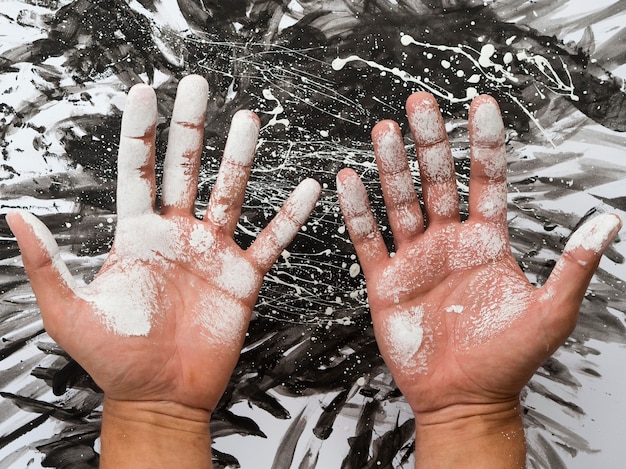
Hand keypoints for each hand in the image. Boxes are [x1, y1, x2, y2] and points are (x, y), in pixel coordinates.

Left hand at [8, 75, 319, 466]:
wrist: (160, 395)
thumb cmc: (114, 359)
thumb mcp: (69, 311)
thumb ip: (47, 263)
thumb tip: (16, 215)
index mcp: (138, 235)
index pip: (138, 170)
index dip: (141, 131)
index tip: (146, 91)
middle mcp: (178, 235)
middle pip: (186, 168)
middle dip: (192, 126)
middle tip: (199, 85)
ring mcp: (213, 252)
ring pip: (230, 193)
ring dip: (240, 157)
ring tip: (250, 119)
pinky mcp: (243, 276)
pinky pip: (271, 240)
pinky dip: (290, 216)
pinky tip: (307, 190)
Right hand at [337, 92, 620, 466]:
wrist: (462, 397)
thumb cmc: (506, 361)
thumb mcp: (550, 313)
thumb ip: (574, 266)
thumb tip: (608, 220)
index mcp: (487, 243)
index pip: (486, 180)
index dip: (484, 143)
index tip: (480, 105)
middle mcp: (449, 243)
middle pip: (437, 181)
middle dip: (428, 142)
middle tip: (419, 103)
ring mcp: (415, 259)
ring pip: (400, 202)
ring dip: (391, 166)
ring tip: (383, 131)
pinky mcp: (386, 281)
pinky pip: (369, 239)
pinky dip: (358, 211)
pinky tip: (349, 181)